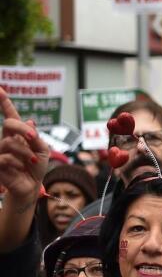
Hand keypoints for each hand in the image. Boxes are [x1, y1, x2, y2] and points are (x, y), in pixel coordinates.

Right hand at [0, 88, 48, 202]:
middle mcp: (6, 139)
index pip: (10, 116)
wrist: (31, 186)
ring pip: (9, 143)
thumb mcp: (42, 150)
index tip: (0, 89)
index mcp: (17, 134)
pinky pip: (5, 158)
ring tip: (32, 162)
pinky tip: (20, 169)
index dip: (5, 103)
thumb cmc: (36, 168)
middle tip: (34, 138)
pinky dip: (17, 163)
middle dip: (23, 130)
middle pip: (9, 124)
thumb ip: (35, 137)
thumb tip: (30, 121)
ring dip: (26, 153)